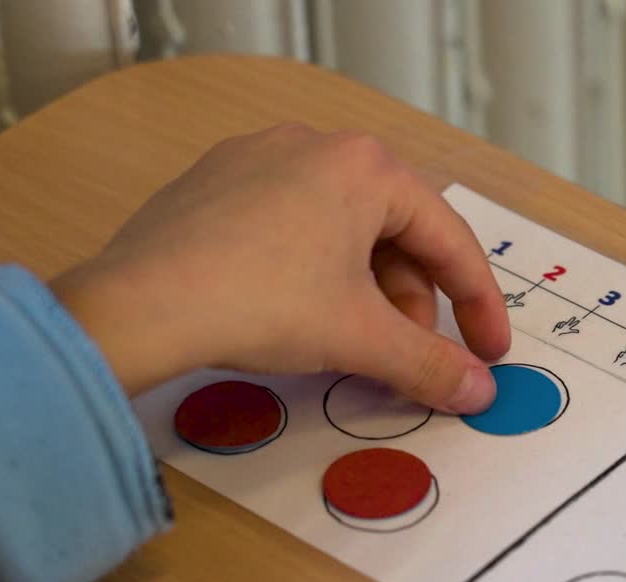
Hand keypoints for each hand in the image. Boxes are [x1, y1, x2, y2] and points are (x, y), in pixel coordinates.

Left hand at [49, 123, 509, 412]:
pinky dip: (311, 272)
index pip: (449, 241)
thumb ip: (430, 364)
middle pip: (395, 234)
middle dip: (410, 303)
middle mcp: (317, 145)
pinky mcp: (215, 182)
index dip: (479, 306)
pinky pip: (289, 225)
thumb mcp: (360, 338)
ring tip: (347, 344)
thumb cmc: (261, 303)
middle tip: (405, 358)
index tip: (488, 354)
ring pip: (341, 231)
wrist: (137, 306)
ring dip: (362, 292)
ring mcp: (259, 158)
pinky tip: (293, 315)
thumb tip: (478, 392)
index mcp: (368, 167)